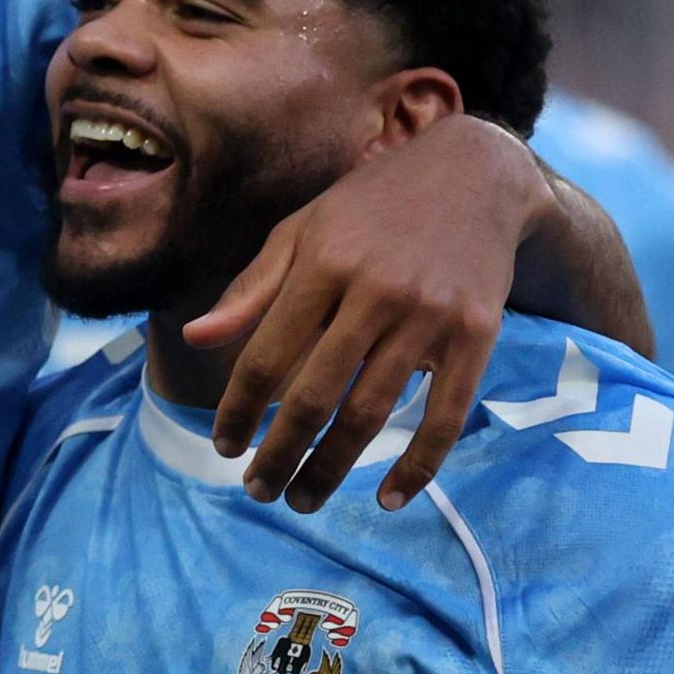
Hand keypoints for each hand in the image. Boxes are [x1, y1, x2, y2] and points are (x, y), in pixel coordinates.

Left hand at [184, 116, 552, 511]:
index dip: (239, 410)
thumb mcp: (301, 231)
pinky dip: (417, 464)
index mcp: (320, 265)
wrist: (474, 174)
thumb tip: (196, 340)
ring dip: (333, 468)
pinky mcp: (477, 335)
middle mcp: (373, 292)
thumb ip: (251, 289)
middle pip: (315, 395)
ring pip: (372, 412)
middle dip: (280, 453)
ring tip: (303, 499)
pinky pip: (445, 414)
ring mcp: (429, 316)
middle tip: (258, 492)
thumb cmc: (370, 206)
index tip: (223, 447)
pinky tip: (387, 497)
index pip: (264, 356)